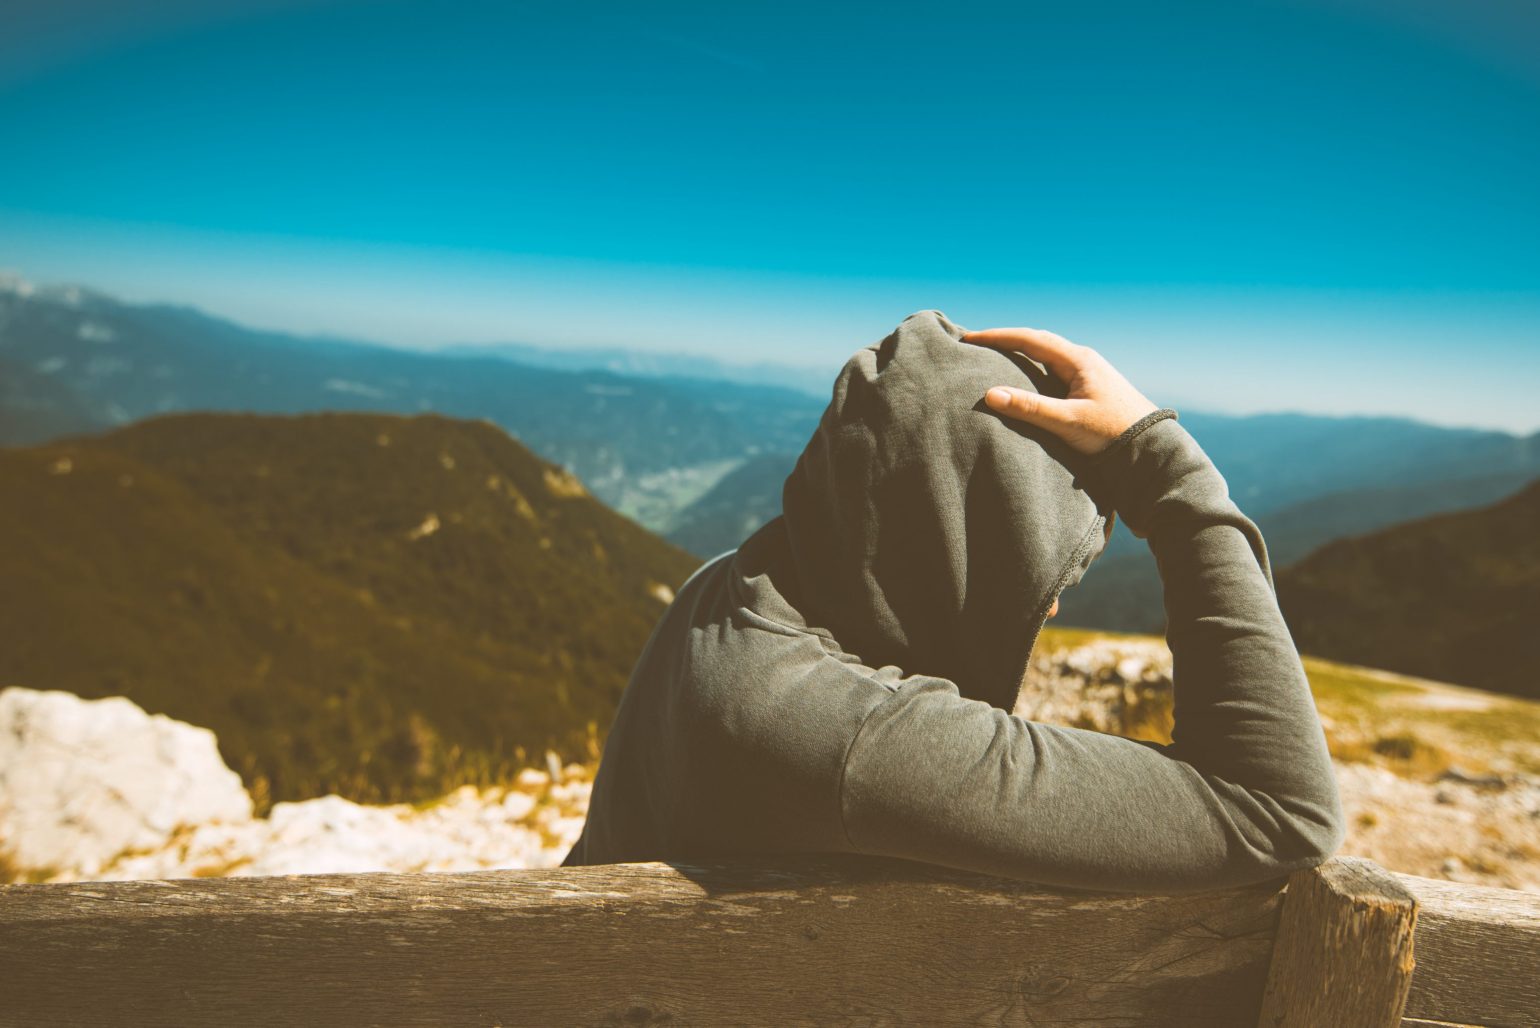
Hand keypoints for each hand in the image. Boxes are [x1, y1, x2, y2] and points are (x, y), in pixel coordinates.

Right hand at [963, 326, 1158, 456]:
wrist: (1150, 447)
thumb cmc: (1112, 433)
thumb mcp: (1068, 421)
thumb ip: (1029, 408)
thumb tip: (989, 394)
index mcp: (1078, 360)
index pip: (1029, 339)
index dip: (996, 337)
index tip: (969, 338)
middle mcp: (1082, 360)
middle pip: (1037, 341)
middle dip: (1005, 340)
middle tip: (976, 343)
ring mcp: (1087, 372)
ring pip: (1046, 354)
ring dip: (1019, 352)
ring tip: (993, 356)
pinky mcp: (1089, 387)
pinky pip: (1054, 368)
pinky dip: (1032, 367)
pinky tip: (1023, 378)